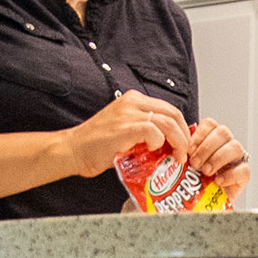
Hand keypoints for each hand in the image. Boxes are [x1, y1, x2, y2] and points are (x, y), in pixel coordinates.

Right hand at [59, 89, 189, 177]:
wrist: (73, 150)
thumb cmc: (96, 146)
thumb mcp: (125, 132)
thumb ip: (146, 133)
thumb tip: (170, 146)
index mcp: (133, 100)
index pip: (168, 109)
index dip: (181, 127)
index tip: (183, 144)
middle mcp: (133, 102)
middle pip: (173, 113)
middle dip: (184, 135)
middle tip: (184, 152)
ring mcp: (129, 113)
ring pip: (168, 122)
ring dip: (178, 141)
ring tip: (177, 157)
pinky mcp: (125, 127)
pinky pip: (154, 131)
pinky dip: (159, 143)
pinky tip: (153, 151)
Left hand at [184, 116, 250, 202]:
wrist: (204, 204)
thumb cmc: (194, 184)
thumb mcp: (184, 167)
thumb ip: (182, 156)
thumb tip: (171, 151)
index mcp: (210, 139)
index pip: (210, 124)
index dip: (200, 133)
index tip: (190, 148)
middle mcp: (225, 145)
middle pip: (223, 132)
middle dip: (207, 147)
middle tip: (195, 163)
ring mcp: (236, 159)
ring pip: (235, 146)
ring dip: (218, 158)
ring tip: (206, 172)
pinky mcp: (243, 175)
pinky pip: (243, 169)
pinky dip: (230, 175)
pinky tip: (218, 181)